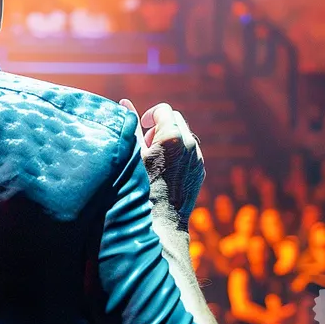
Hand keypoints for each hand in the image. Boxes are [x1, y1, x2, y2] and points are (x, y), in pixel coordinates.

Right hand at [120, 100, 204, 227]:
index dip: (149, 114)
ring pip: (184, 134)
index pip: (163, 109)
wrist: (162, 220)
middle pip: (175, 118)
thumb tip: (124, 103)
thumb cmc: (141, 187)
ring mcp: (198, 157)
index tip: (141, 126)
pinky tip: (165, 169)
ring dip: (169, 139)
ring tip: (154, 157)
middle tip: (146, 143)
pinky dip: (178, 152)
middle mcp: (190, 144)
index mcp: (172, 137)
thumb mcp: (133, 154)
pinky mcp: (200, 169)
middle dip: (160, 126)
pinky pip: (190, 151)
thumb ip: (131, 126)